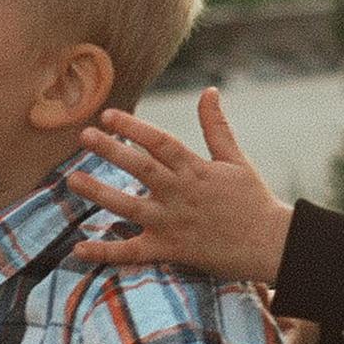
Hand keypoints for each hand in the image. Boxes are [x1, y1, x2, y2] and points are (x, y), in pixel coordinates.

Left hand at [67, 91, 293, 284]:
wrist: (271, 244)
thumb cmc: (253, 200)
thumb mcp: (236, 159)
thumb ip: (216, 126)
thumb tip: (209, 90)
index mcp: (196, 169)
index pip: (160, 142)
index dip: (134, 127)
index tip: (108, 115)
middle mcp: (181, 193)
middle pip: (141, 168)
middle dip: (111, 150)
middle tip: (84, 135)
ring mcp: (174, 222)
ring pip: (130, 206)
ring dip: (100, 193)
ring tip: (72, 178)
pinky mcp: (171, 249)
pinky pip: (133, 252)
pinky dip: (106, 252)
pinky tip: (79, 248)